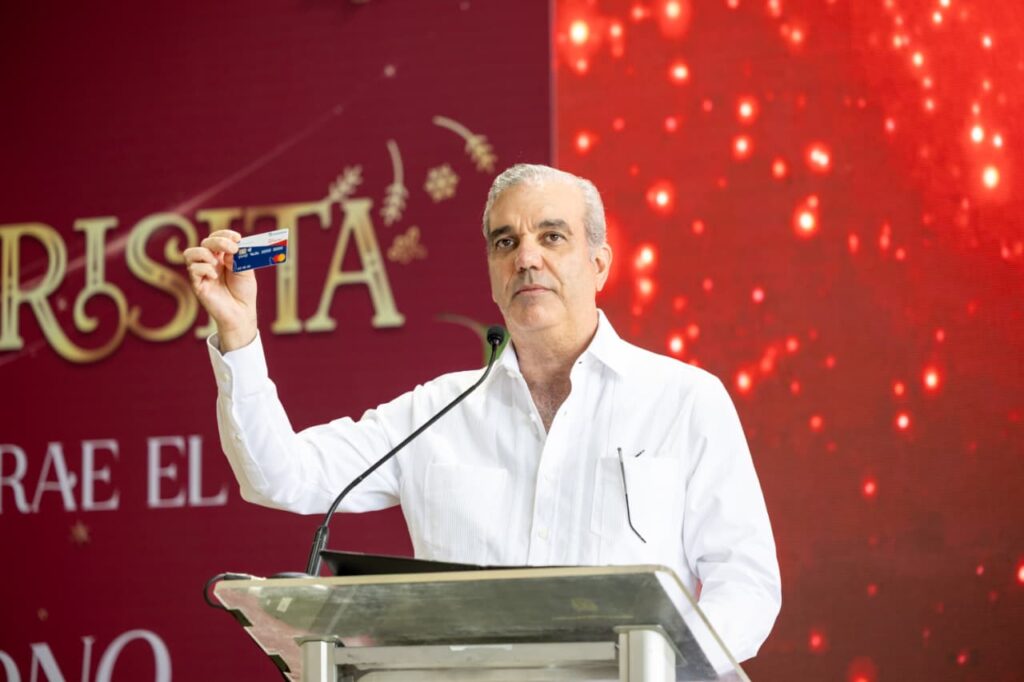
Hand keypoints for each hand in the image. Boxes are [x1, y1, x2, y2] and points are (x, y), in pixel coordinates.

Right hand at [183, 230, 257, 351]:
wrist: (241, 312)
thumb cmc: (244, 292)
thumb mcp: (247, 271)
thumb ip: (239, 259)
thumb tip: (229, 250)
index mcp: (222, 256)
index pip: (217, 237)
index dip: (225, 234)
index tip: (237, 238)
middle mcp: (210, 262)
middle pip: (205, 242)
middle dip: (218, 241)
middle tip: (232, 249)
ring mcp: (202, 273)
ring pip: (190, 253)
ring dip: (205, 254)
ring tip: (218, 264)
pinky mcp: (197, 284)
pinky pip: (193, 269)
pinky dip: (204, 269)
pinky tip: (214, 277)